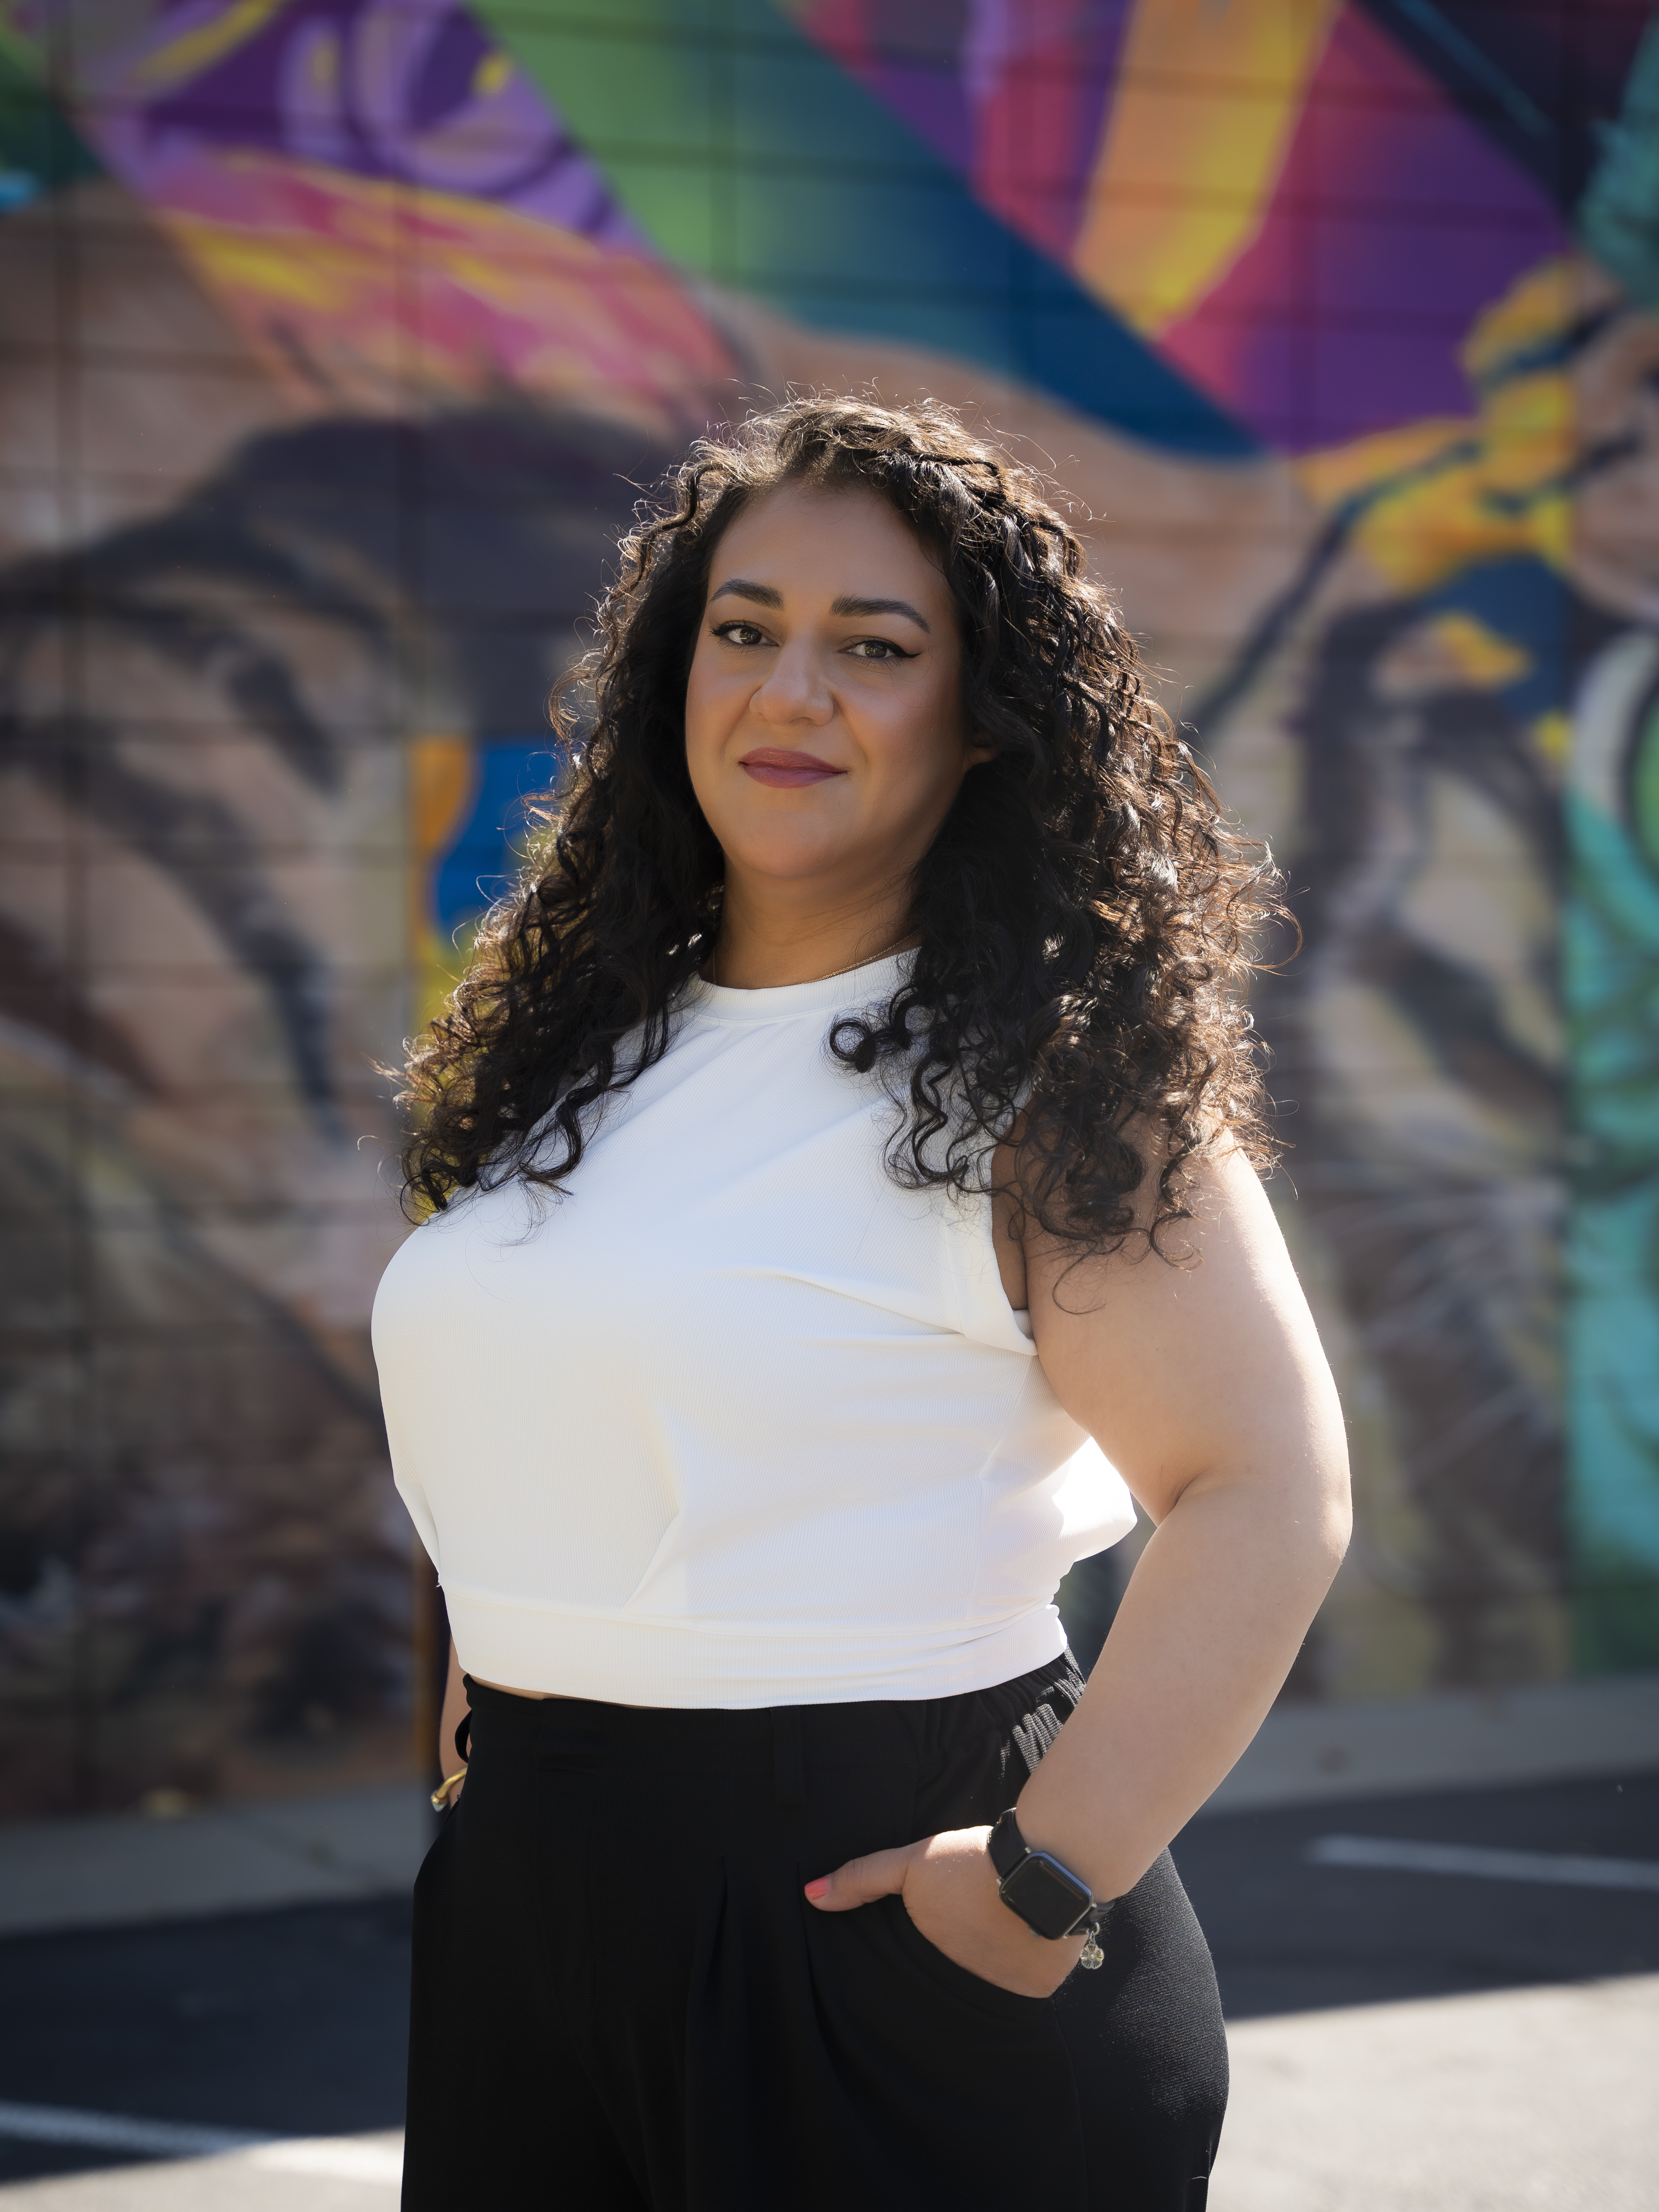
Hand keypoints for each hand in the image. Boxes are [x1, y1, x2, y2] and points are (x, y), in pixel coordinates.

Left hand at [804, 1826, 1085, 1997]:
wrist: (1048, 1863)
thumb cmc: (974, 1862)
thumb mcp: (913, 1863)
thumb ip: (864, 1878)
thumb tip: (809, 1894)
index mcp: (932, 1958)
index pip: (917, 1969)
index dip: (923, 1952)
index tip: (933, 1934)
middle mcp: (964, 1985)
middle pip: (951, 1977)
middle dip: (955, 1959)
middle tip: (966, 1928)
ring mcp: (1001, 1991)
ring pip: (987, 1982)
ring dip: (989, 1963)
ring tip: (995, 1933)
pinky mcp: (1038, 1990)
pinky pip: (1022, 1984)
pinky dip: (1021, 1967)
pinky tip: (1023, 1940)